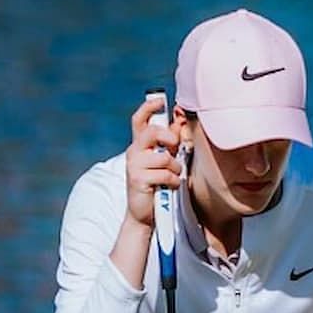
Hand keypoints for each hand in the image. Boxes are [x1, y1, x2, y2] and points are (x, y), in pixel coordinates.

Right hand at [122, 92, 183, 228]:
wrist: (143, 213)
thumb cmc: (157, 184)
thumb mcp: (165, 160)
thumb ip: (170, 142)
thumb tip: (179, 121)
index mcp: (140, 144)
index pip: (139, 119)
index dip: (148, 107)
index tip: (159, 100)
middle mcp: (134, 152)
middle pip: (153, 131)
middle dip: (169, 138)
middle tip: (175, 149)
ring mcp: (134, 165)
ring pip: (164, 156)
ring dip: (175, 168)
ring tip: (172, 176)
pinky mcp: (137, 179)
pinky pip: (165, 173)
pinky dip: (173, 181)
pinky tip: (168, 186)